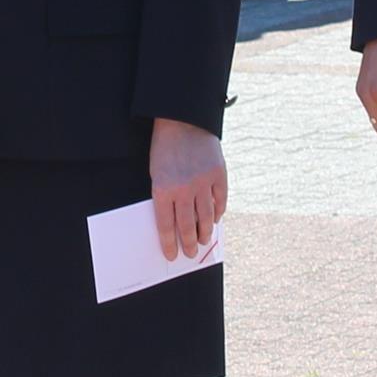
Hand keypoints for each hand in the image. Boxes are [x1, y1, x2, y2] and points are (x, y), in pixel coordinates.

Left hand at [148, 116, 227, 263]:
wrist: (182, 121)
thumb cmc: (164, 148)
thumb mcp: (156, 173)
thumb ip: (165, 197)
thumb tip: (175, 223)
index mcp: (162, 190)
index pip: (166, 226)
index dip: (169, 244)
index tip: (172, 255)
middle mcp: (183, 189)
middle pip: (187, 226)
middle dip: (188, 243)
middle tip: (191, 252)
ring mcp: (203, 182)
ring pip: (206, 217)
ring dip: (205, 232)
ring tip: (204, 240)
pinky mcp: (218, 174)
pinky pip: (220, 200)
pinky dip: (218, 212)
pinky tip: (216, 219)